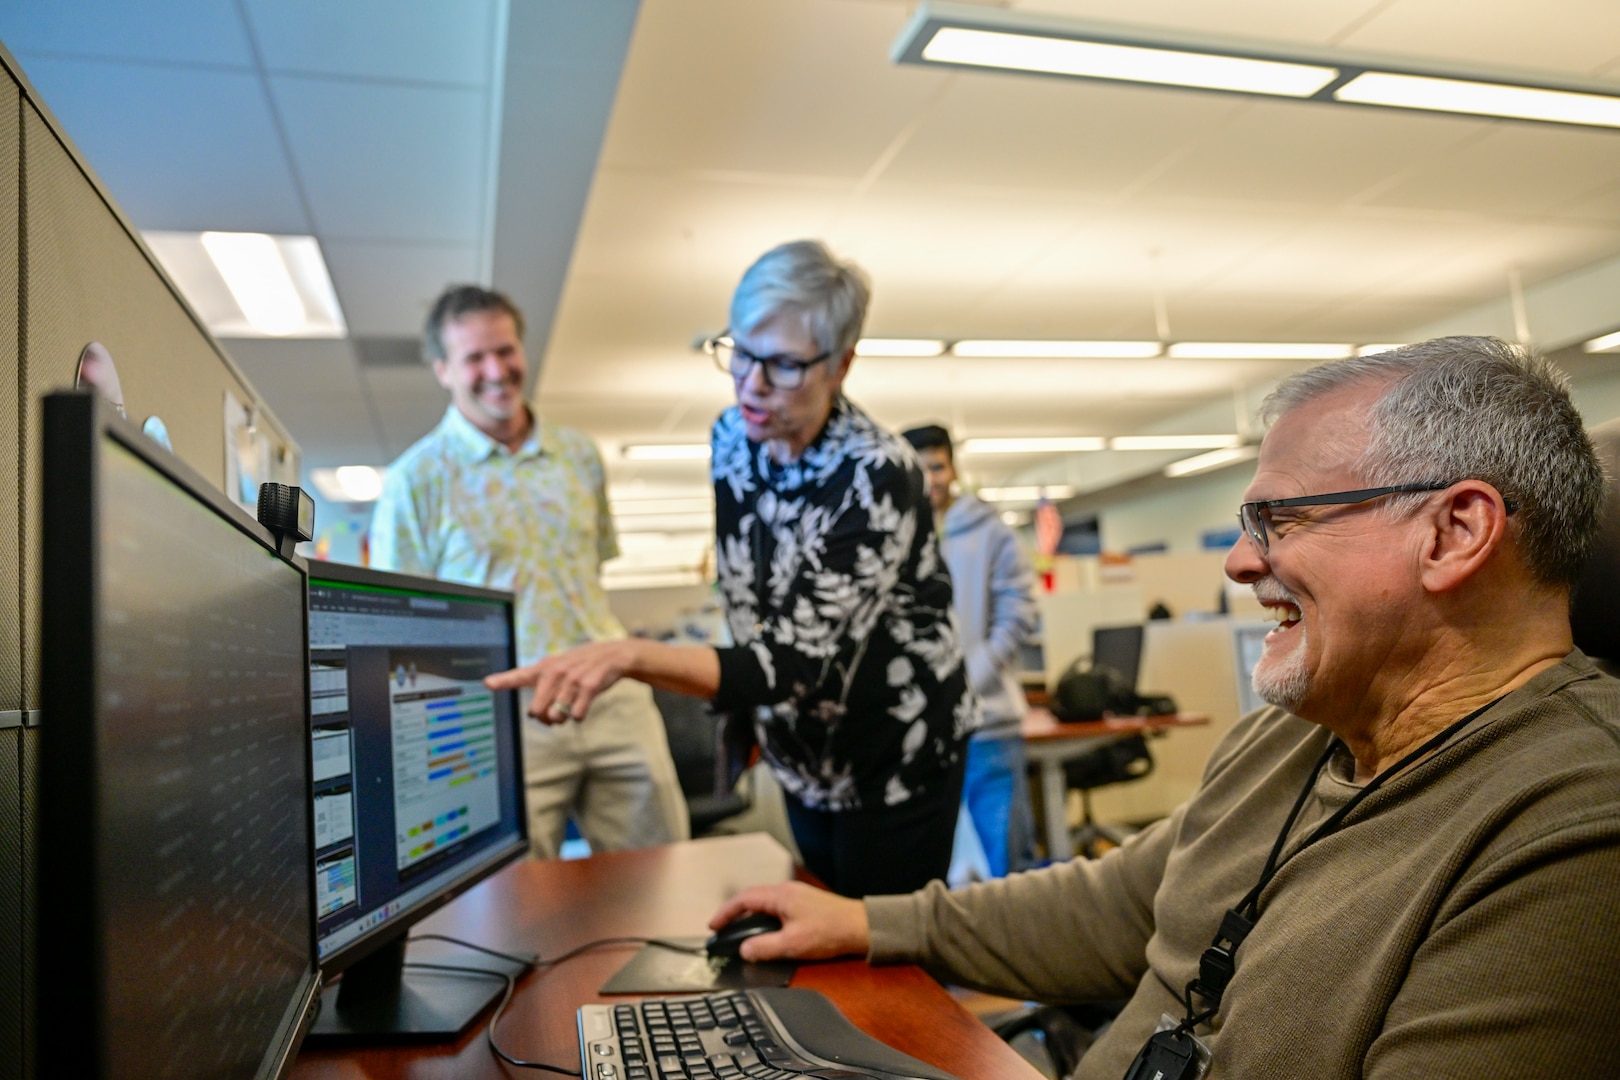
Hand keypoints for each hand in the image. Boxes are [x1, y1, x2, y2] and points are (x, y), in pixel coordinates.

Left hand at [485, 639, 639, 723]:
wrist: (612, 655)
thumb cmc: (579, 666)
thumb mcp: (557, 668)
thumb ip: (542, 691)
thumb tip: (537, 718)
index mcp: (544, 668)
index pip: (519, 675)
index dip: (503, 680)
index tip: (488, 683)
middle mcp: (555, 672)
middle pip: (537, 710)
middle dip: (544, 718)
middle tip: (553, 713)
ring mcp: (572, 679)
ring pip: (557, 716)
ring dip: (563, 718)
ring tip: (571, 706)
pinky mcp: (589, 686)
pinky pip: (576, 714)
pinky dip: (578, 716)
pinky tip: (582, 706)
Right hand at [707, 882, 869, 962]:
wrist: (861, 927)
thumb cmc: (830, 932)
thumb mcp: (793, 944)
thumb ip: (764, 947)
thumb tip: (744, 950)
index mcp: (781, 896)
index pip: (744, 900)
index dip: (725, 912)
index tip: (712, 926)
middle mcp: (786, 891)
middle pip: (752, 898)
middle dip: (734, 913)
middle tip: (721, 929)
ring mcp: (797, 896)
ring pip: (764, 902)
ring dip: (749, 915)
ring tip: (739, 932)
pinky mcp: (805, 904)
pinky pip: (776, 907)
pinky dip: (764, 918)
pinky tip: (765, 932)